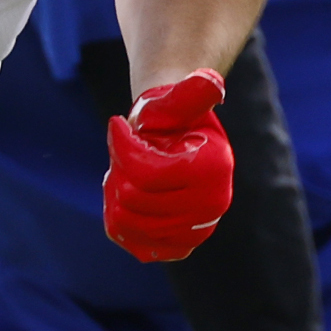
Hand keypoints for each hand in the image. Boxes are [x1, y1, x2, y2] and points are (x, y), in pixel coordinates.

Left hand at [103, 67, 233, 261]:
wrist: (178, 140)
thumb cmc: (172, 115)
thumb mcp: (175, 100)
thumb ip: (190, 91)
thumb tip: (210, 82)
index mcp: (214, 168)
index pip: (144, 172)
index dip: (120, 147)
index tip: (117, 124)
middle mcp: (213, 206)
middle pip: (132, 198)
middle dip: (119, 170)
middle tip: (124, 152)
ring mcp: (197, 232)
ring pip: (126, 221)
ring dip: (115, 193)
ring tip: (126, 172)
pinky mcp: (179, 247)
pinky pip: (130, 242)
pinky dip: (118, 218)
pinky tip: (126, 196)